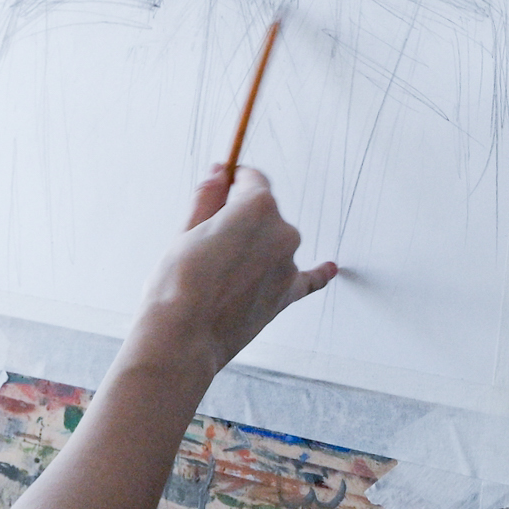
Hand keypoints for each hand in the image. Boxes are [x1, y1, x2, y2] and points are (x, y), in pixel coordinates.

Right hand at [127, 166, 335, 379]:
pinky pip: (308, 280)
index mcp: (257, 207)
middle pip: (263, 213)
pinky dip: (318, 273)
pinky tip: (329, 268)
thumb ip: (208, 197)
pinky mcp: (287, 294)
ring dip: (255, 249)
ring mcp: (289, 264)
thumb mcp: (187, 229)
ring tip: (219, 273)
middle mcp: (282, 231)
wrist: (184, 336)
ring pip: (274, 243)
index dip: (235, 180)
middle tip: (206, 242)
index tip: (224, 183)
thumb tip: (219, 172)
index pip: (252, 179)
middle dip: (241, 220)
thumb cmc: (179, 282)